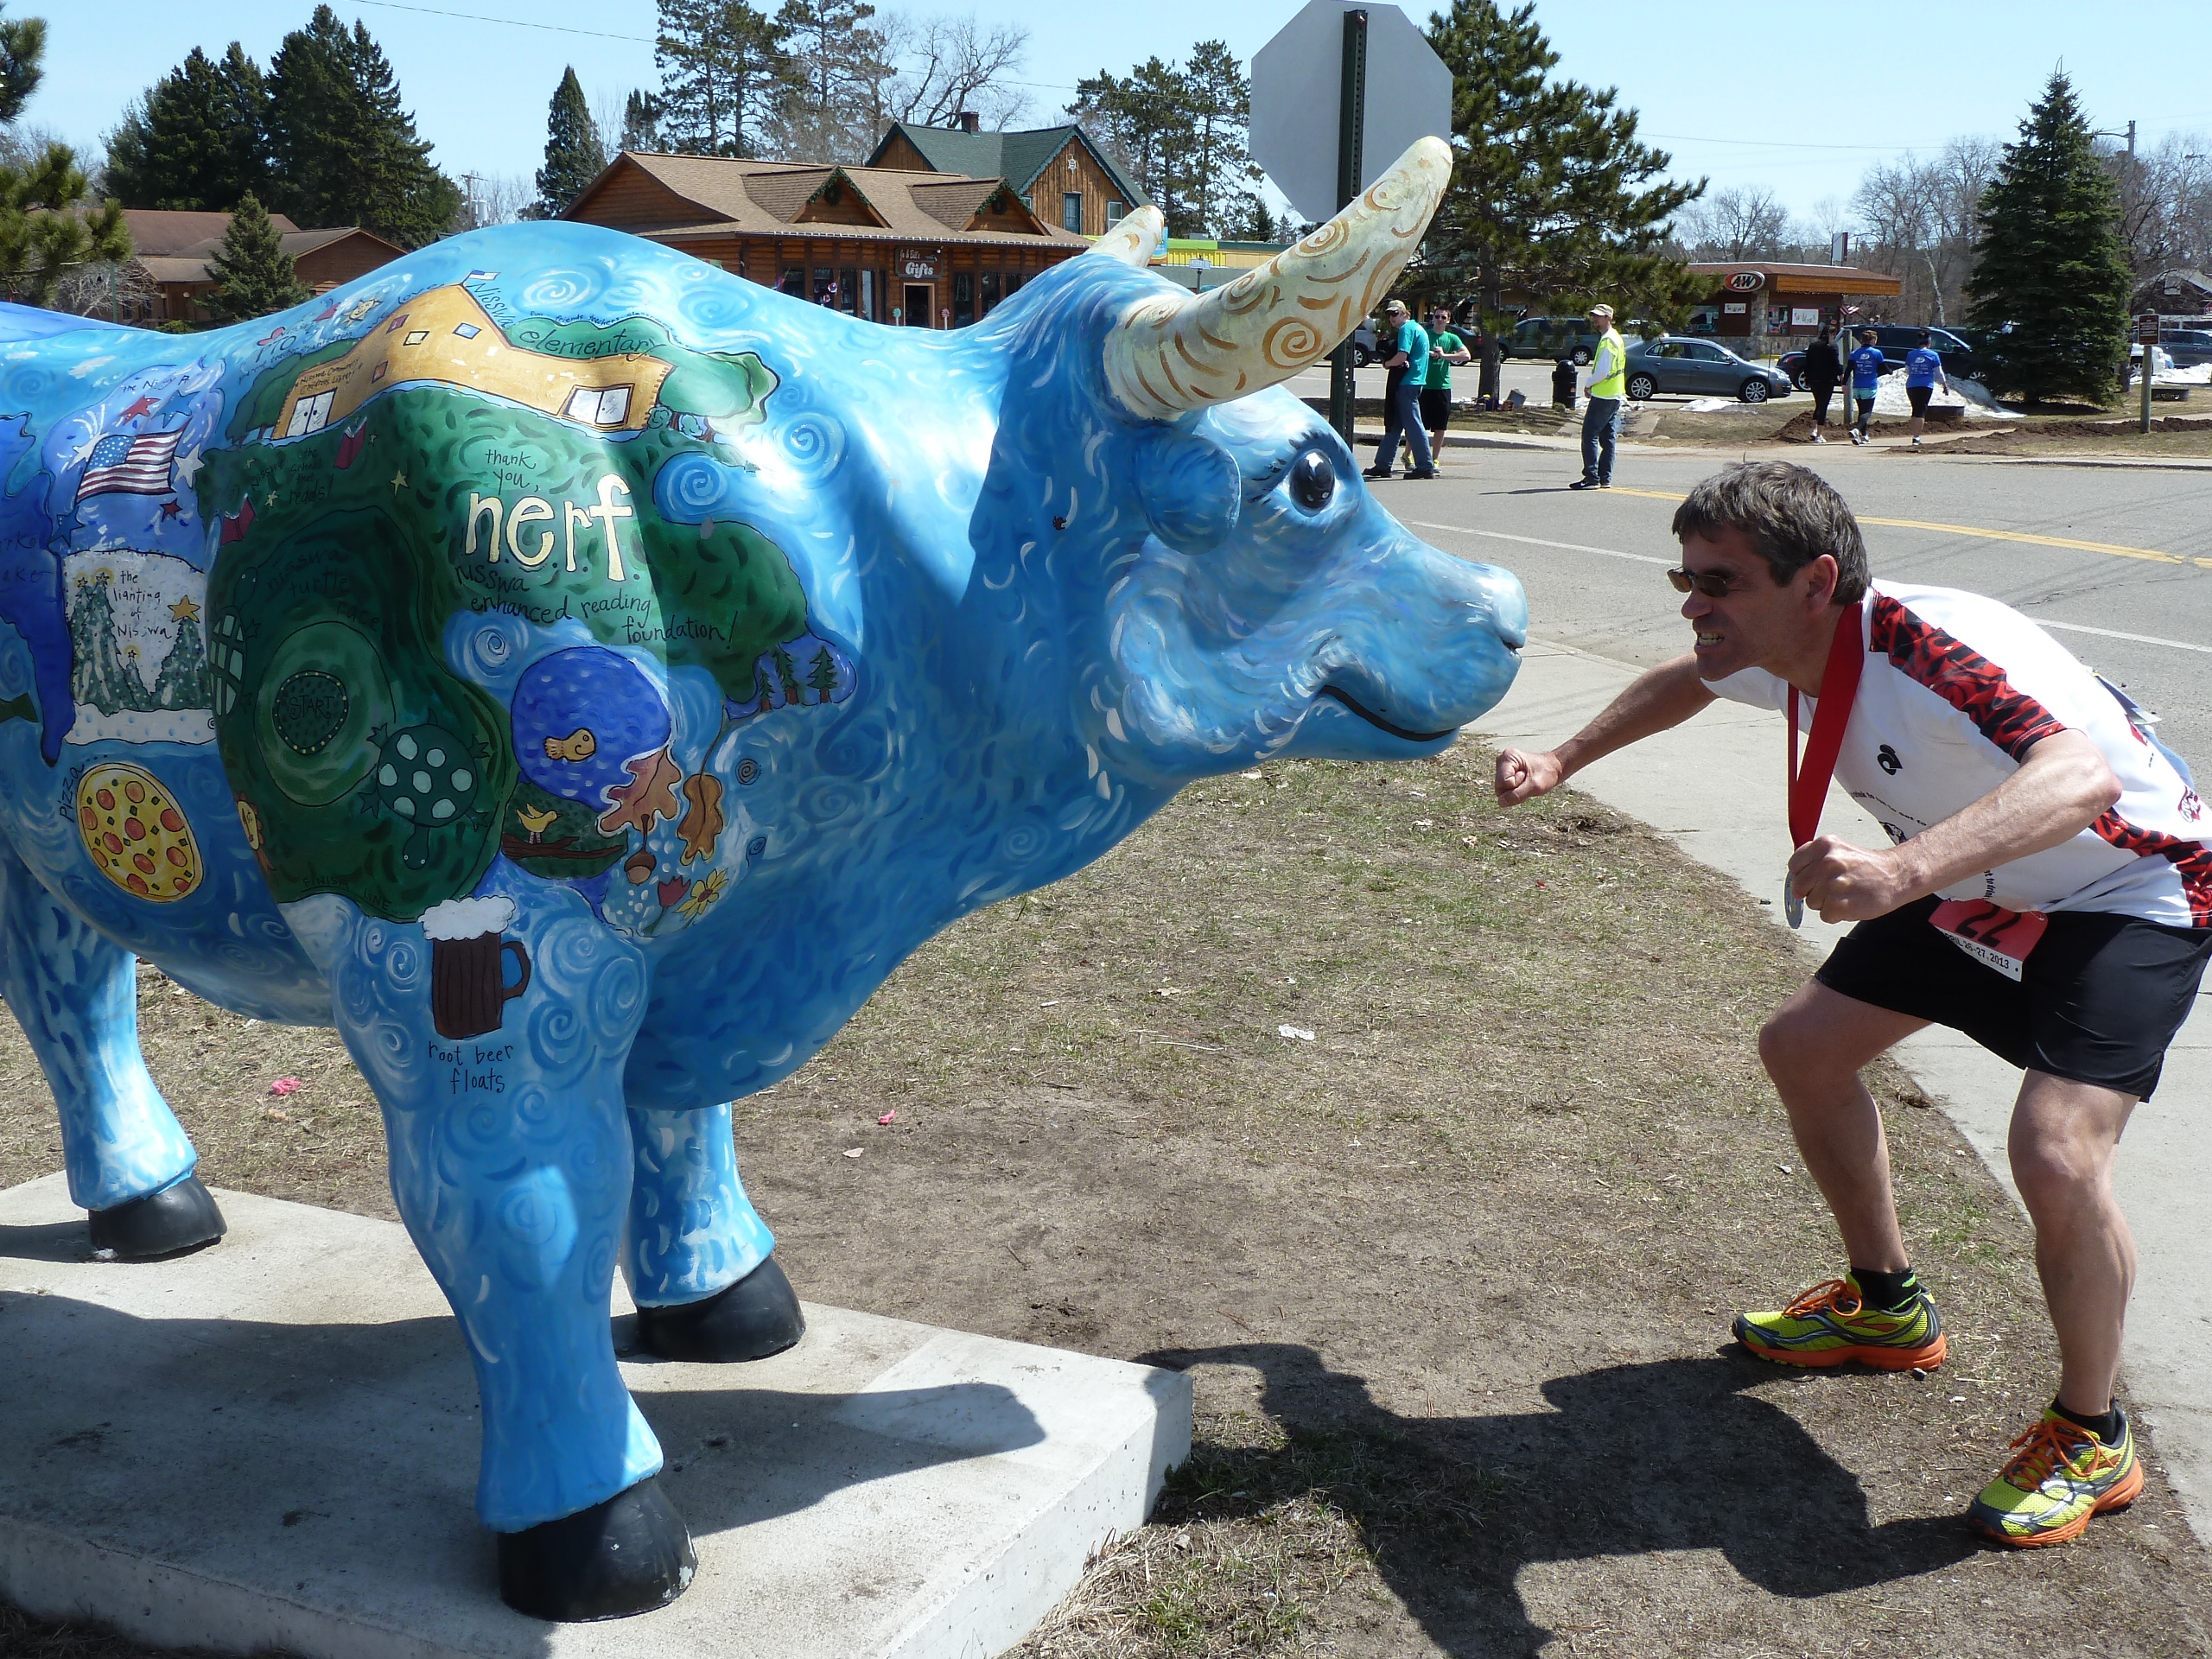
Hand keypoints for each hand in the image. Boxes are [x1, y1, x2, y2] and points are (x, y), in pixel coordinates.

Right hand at [1495, 748, 1563, 805]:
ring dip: (1515, 791)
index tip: (1528, 776)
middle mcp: (1501, 760)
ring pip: (1501, 791)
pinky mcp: (1503, 774)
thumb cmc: (1546, 773)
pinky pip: (1504, 791)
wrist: (1553, 768)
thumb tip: (1501, 803)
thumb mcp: (1535, 786)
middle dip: (1515, 789)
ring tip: (1526, 781)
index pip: (1504, 783)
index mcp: (1508, 757)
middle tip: (1528, 780)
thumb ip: (1517, 795)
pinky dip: (1515, 791)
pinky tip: (1523, 783)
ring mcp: (1501, 768)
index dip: (1517, 785)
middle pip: (1499, 788)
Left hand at [1787, 836, 1914, 921]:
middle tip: (1833, 888)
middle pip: (1799, 886)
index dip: (1802, 875)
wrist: (1897, 875)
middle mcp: (1827, 862)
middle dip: (1812, 891)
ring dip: (1826, 903)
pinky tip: (1851, 903)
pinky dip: (1836, 915)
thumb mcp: (1840, 850)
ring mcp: (1832, 884)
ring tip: (1846, 894)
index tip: (1813, 879)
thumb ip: (1815, 860)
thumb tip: (1795, 880)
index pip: (1794, 865)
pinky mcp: (1839, 904)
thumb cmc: (1868, 866)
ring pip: (1811, 903)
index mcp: (1824, 845)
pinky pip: (1824, 916)